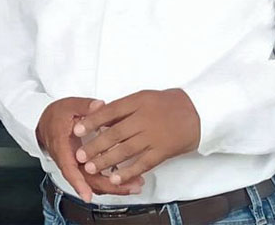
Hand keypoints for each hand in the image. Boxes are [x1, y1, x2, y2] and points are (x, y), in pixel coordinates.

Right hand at [37, 97, 143, 201]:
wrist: (45, 122)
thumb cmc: (56, 116)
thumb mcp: (69, 106)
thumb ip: (85, 106)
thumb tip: (99, 106)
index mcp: (62, 146)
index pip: (69, 168)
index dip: (78, 182)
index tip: (87, 195)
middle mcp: (68, 160)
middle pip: (86, 180)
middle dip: (109, 186)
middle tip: (130, 186)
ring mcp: (75, 165)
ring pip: (93, 182)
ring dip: (113, 186)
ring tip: (135, 185)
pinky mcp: (82, 167)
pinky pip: (95, 179)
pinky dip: (110, 181)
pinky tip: (127, 180)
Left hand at [73, 89, 199, 185]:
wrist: (197, 113)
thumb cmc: (167, 104)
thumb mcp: (143, 97)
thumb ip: (123, 108)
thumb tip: (99, 117)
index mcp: (137, 102)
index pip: (110, 112)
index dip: (92, 121)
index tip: (77, 129)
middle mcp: (144, 119)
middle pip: (115, 133)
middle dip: (95, 145)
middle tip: (80, 154)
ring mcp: (154, 136)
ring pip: (126, 150)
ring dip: (106, 160)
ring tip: (91, 167)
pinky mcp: (163, 151)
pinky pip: (143, 163)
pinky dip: (128, 171)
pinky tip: (115, 177)